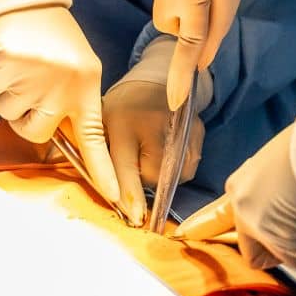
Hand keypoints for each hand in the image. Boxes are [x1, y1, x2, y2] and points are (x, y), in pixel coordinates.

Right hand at [0, 0, 119, 206]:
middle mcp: (65, 85)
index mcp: (87, 85)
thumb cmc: (50, 36)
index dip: (104, 170)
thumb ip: (70, 104)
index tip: (116, 199)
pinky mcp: (7, 68)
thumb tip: (55, 143)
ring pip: (10, 113)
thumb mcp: (75, 68)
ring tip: (21, 64)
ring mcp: (36, 78)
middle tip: (31, 82)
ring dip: (8, 93)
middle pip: (37, 131)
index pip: (96, 137)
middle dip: (27, 114)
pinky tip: (6, 55)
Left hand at [103, 38, 208, 226]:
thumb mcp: (102, 124)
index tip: (135, 216)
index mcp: (122, 122)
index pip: (125, 167)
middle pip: (152, 177)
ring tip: (149, 155)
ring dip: (160, 176)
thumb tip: (108, 196)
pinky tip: (166, 152)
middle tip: (134, 162)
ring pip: (172, 176)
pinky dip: (176, 170)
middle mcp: (154, 124)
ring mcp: (180, 127)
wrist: (156, 78)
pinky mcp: (196, 131)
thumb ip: (99, 156)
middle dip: (141, 180)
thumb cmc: (122, 108)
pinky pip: (187, 168)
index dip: (130, 195)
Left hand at [175, 121, 295, 268]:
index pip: (218, 216)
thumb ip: (276, 188)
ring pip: (286, 254)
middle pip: (251, 252)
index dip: (208, 229)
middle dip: (278, 249)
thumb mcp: (285, 160)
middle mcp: (242, 206)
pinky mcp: (279, 240)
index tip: (187, 235)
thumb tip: (292, 205)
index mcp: (241, 183)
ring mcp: (257, 225)